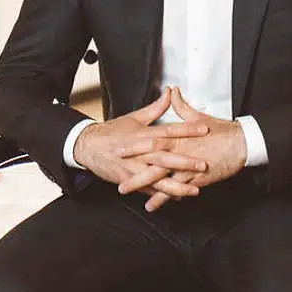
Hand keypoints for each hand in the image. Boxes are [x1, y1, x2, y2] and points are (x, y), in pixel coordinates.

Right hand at [75, 88, 209, 201]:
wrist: (88, 147)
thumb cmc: (112, 132)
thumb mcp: (134, 118)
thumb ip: (155, 108)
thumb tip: (169, 92)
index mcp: (143, 134)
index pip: (168, 130)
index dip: (186, 130)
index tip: (204, 129)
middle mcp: (139, 152)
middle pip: (165, 157)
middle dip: (185, 162)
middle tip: (203, 165)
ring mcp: (134, 168)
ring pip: (157, 178)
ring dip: (176, 185)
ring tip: (193, 190)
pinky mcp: (128, 180)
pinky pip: (147, 189)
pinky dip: (161, 195)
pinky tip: (176, 198)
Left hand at [122, 89, 246, 211]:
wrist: (242, 143)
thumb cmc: (222, 130)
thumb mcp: (199, 117)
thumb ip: (182, 106)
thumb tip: (172, 92)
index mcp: (179, 136)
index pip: (152, 139)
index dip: (134, 144)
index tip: (118, 146)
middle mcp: (180, 150)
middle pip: (151, 158)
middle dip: (131, 164)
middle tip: (114, 168)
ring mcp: (188, 166)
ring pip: (161, 176)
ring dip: (142, 184)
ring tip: (125, 189)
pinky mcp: (197, 179)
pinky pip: (176, 190)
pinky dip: (163, 198)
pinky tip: (151, 205)